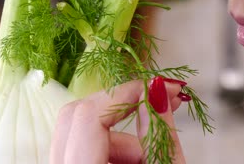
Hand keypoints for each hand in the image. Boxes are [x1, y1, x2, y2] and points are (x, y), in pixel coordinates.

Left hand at [50, 77, 187, 163]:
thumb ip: (159, 131)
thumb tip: (157, 89)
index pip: (89, 116)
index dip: (127, 94)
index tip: (158, 86)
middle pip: (81, 117)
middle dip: (128, 113)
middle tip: (162, 107)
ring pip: (85, 134)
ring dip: (126, 137)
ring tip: (155, 154)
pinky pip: (86, 147)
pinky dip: (116, 148)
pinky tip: (141, 160)